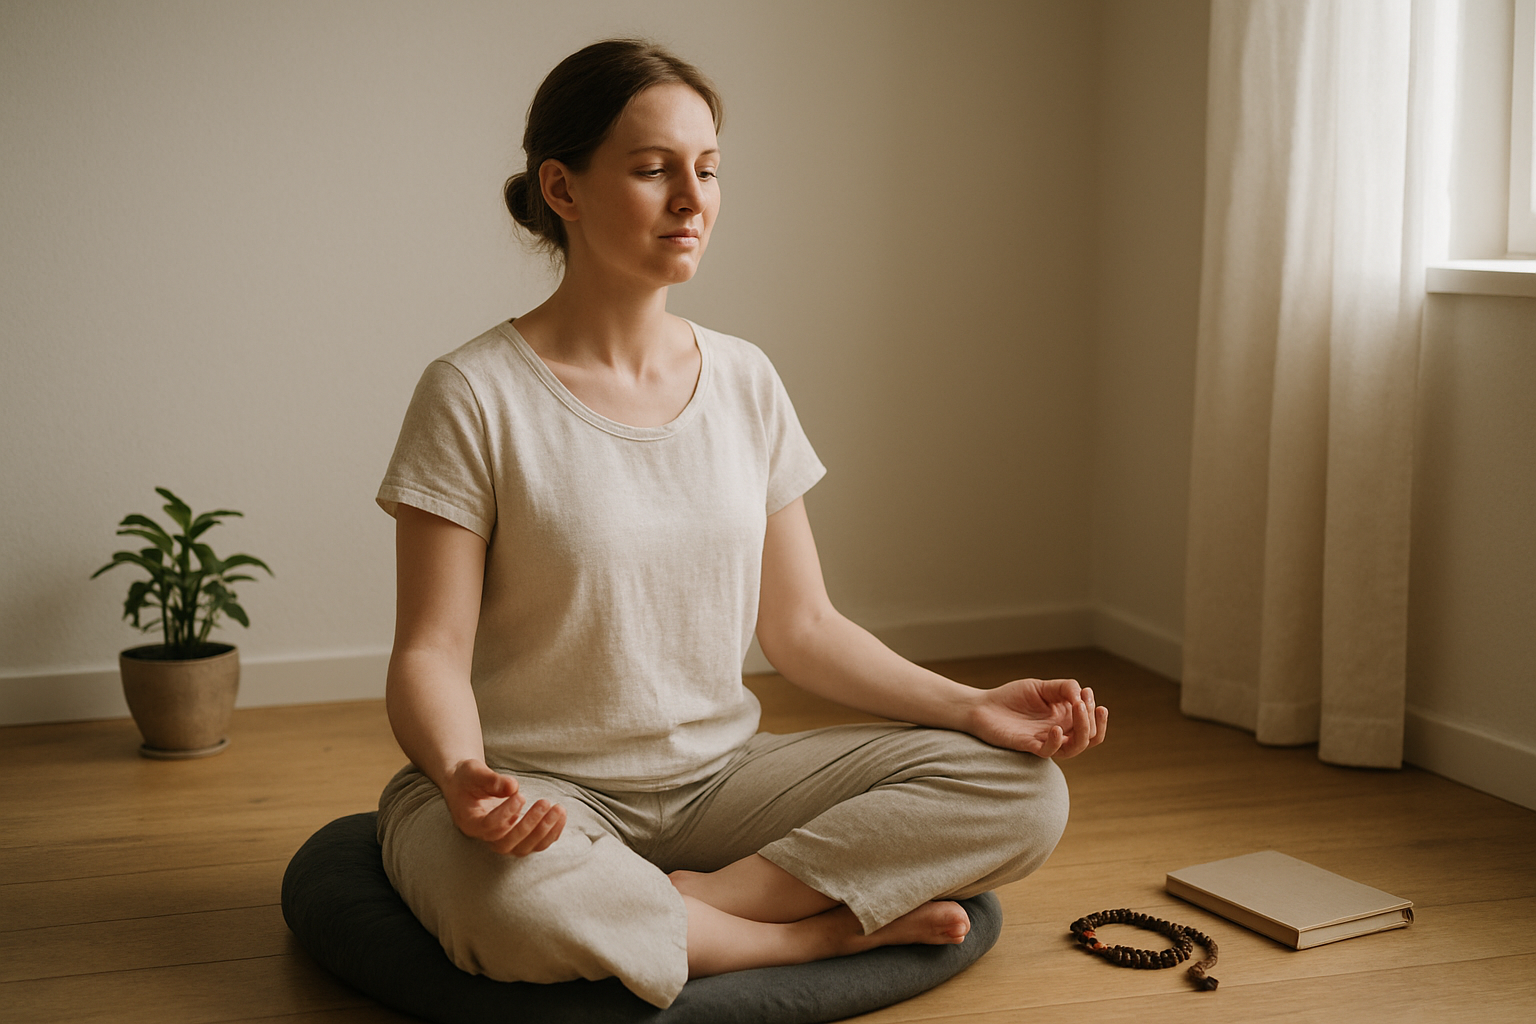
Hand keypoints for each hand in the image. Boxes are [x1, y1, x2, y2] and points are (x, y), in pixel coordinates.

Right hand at [441, 758, 566, 855]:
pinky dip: (551, 833)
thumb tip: (513, 786)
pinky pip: (536, 844)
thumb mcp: (473, 773)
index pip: (489, 827)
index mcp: (470, 823)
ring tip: (559, 809)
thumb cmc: (468, 778)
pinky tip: (561, 815)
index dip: (506, 814)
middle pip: (508, 843)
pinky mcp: (518, 838)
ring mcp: (502, 840)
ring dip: (544, 831)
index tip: (520, 795)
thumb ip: (491, 780)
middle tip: (545, 802)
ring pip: (524, 848)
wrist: (468, 786)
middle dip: (529, 825)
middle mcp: (486, 838)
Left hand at [966, 678, 1107, 757]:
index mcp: (1066, 719)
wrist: (983, 707)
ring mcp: (1046, 740)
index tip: (1086, 692)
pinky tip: (1056, 728)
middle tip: (1082, 702)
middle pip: (1091, 737)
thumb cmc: (1012, 697)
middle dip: (1092, 720)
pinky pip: (1049, 752)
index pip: (1093, 723)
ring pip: (1076, 748)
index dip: (1094, 709)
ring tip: (1078, 709)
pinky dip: (1056, 742)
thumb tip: (1082, 695)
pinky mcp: (1029, 746)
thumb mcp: (1041, 687)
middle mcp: (1060, 732)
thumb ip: (1063, 687)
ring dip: (1083, 730)